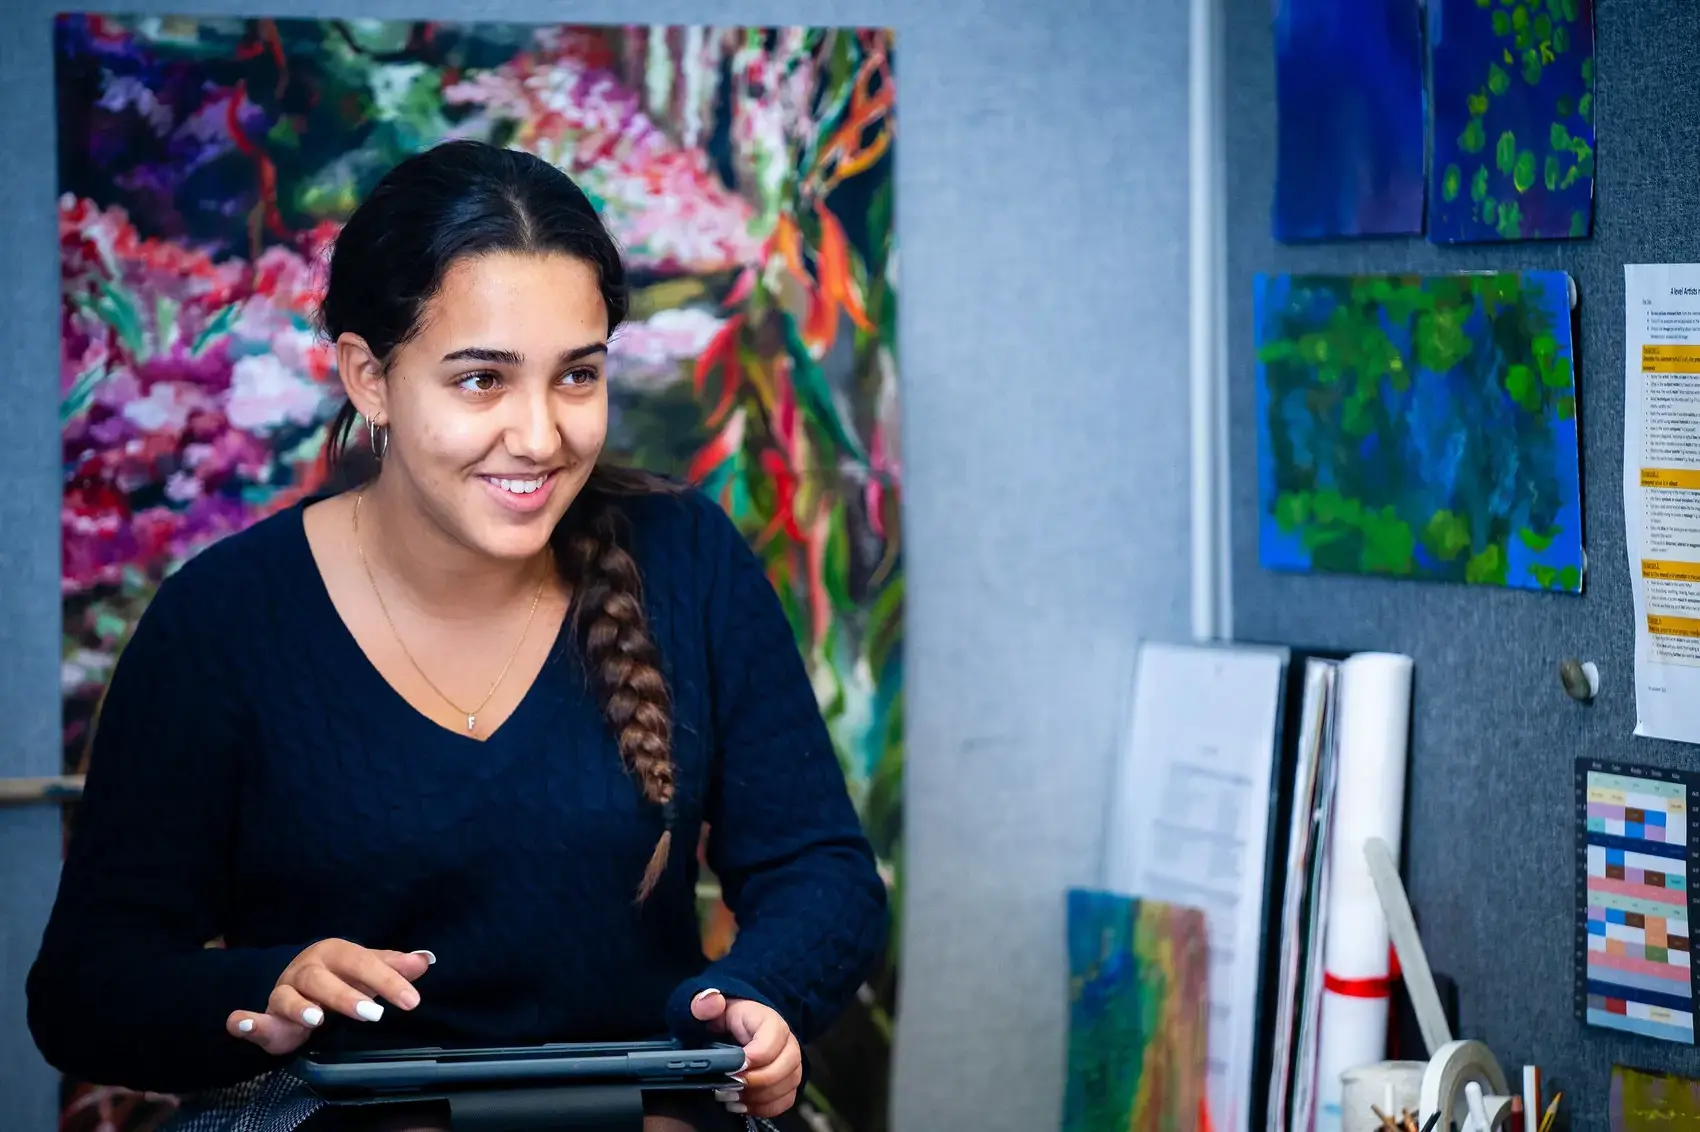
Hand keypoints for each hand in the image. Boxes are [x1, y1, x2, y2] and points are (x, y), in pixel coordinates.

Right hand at [225, 940, 434, 1055]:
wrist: (300, 985)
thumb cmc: (342, 976)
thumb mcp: (368, 969)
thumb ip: (394, 967)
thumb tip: (426, 959)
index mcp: (336, 953)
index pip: (364, 964)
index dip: (389, 981)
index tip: (412, 1002)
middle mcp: (308, 970)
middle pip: (324, 980)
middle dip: (346, 997)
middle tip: (373, 1014)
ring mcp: (284, 993)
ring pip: (289, 998)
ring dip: (300, 1008)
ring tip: (316, 1019)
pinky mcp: (268, 1018)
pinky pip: (254, 1020)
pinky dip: (245, 1022)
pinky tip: (240, 1023)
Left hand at [691, 989, 801, 1119]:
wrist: (736, 1028)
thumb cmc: (724, 1019)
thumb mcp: (709, 1008)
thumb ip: (705, 1004)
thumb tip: (711, 1000)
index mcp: (770, 1021)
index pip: (773, 1040)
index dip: (755, 1057)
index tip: (733, 1068)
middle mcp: (787, 1042)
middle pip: (785, 1067)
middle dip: (756, 1082)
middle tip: (729, 1087)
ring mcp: (790, 1064)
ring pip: (786, 1086)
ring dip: (758, 1097)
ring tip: (731, 1097)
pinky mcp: (787, 1082)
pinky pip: (784, 1101)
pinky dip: (764, 1108)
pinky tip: (742, 1105)